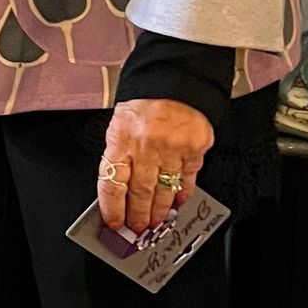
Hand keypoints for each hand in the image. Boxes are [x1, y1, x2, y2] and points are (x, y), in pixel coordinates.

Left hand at [98, 96, 214, 236]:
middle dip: (138, 215)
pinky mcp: (194, 148)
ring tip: (156, 221)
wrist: (175, 80)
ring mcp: (172, 148)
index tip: (114, 222)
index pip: (112, 184)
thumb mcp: (119, 126)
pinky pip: (188, 178)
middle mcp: (146, 146)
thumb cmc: (144, 105)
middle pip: (140, 192)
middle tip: (138, 227)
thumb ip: (118, 156)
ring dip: (159, 210)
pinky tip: (177, 201)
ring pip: (164, 190)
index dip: (113, 208)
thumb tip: (116, 193)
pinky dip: (182, 193)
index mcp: (122, 139)